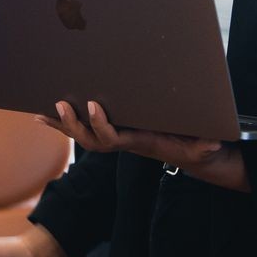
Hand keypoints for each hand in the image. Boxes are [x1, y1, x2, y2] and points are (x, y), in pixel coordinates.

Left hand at [39, 101, 249, 192]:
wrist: (186, 152)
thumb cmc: (190, 145)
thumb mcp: (200, 146)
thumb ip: (204, 146)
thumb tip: (213, 144)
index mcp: (136, 142)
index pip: (112, 139)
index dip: (100, 125)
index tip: (95, 105)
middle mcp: (120, 142)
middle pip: (90, 140)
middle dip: (74, 125)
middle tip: (62, 103)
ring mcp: (113, 138)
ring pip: (81, 136)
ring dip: (62, 124)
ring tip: (43, 111)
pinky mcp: (111, 132)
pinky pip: (81, 129)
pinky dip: (62, 123)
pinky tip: (43, 114)